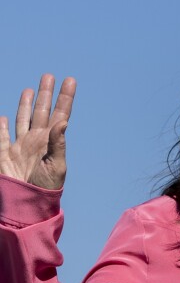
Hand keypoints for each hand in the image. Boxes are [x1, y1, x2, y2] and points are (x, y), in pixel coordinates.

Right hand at [0, 74, 75, 189]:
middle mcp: (37, 140)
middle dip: (45, 94)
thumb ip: (59, 143)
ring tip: (30, 89)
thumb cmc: (46, 189)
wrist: (26, 206)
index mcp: (51, 141)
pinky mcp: (5, 155)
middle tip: (49, 76)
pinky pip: (1, 138)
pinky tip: (2, 117)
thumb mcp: (57, 166)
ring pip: (23, 119)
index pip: (60, 114)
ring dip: (26, 105)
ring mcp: (21, 146)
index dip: (65, 97)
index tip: (70, 80)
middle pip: (42, 111)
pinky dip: (1, 127)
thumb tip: (64, 121)